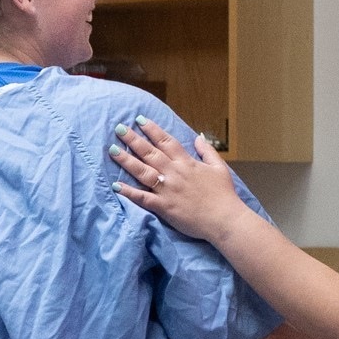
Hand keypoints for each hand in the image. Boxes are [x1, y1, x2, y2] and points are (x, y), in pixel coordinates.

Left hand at [110, 117, 248, 242]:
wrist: (225, 219)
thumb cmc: (224, 195)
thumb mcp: (219, 168)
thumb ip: (207, 151)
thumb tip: (198, 136)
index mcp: (187, 163)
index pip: (166, 142)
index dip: (152, 130)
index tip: (140, 120)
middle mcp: (174, 173)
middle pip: (150, 153)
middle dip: (133, 140)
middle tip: (119, 129)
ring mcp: (167, 190)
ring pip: (143, 171)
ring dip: (126, 160)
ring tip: (112, 150)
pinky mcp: (164, 207)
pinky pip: (143, 198)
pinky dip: (129, 192)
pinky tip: (116, 185)